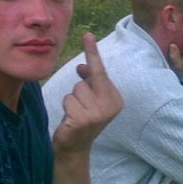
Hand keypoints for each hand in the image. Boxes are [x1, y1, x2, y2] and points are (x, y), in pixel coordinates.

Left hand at [52, 33, 122, 156]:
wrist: (75, 149)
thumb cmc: (81, 119)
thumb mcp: (89, 98)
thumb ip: (89, 81)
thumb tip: (83, 66)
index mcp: (116, 99)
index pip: (101, 71)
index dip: (92, 52)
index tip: (87, 35)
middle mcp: (111, 105)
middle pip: (85, 81)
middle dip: (79, 91)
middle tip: (81, 109)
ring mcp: (98, 113)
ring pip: (75, 90)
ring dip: (71, 101)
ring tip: (77, 115)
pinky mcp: (83, 119)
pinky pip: (68, 100)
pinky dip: (66, 109)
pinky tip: (72, 121)